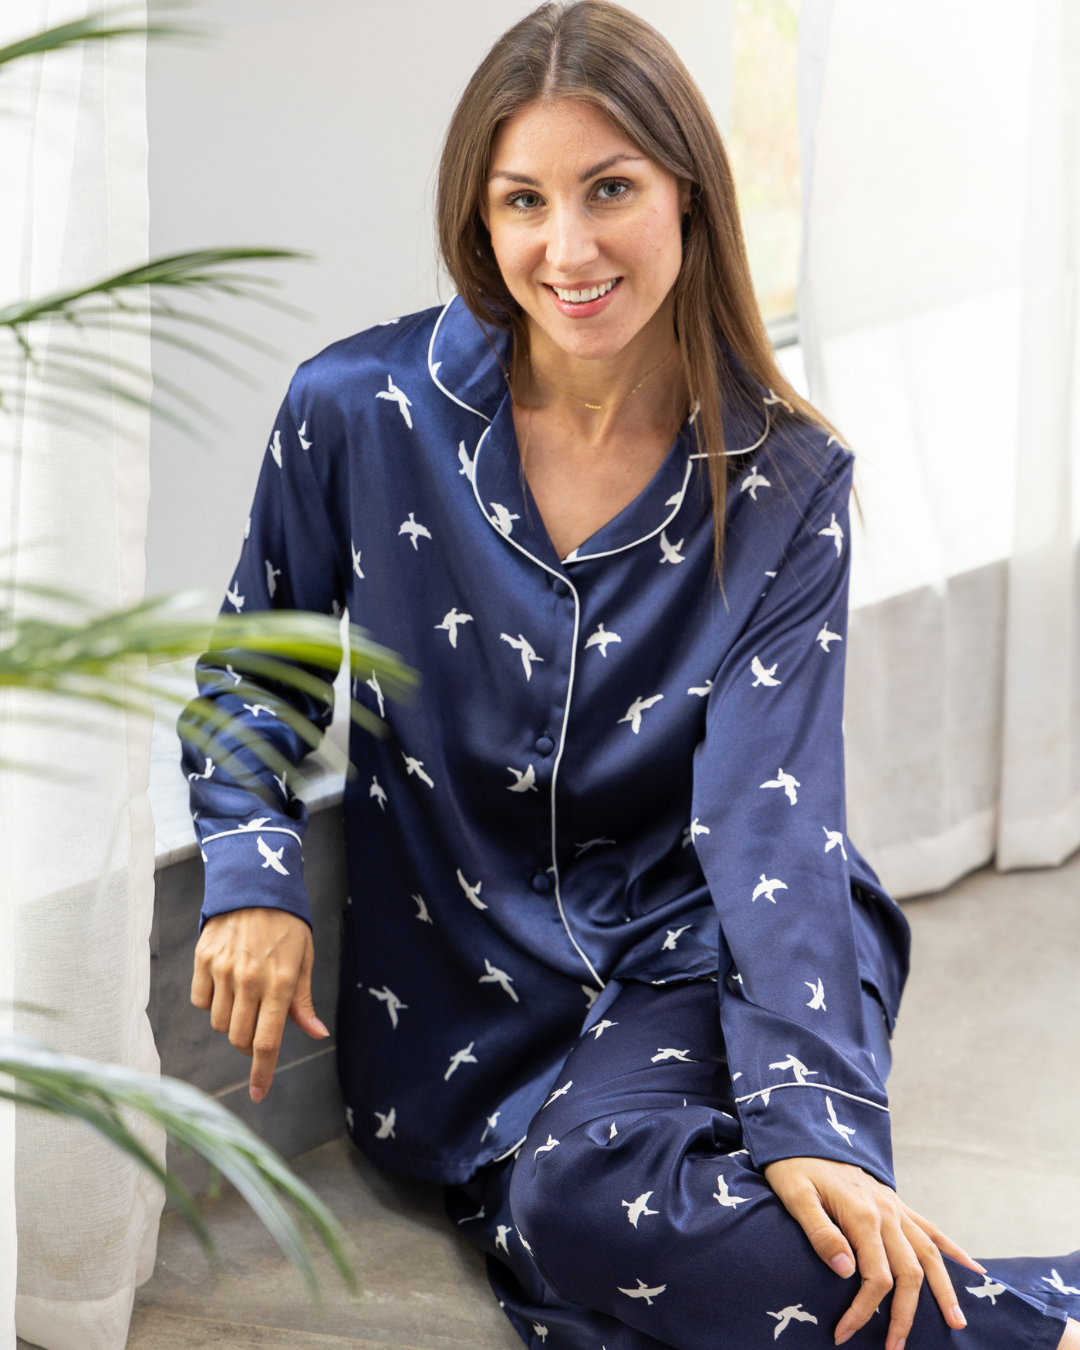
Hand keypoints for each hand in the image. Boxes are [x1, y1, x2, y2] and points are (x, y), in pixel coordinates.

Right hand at [191, 908, 327, 1101]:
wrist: (256, 883)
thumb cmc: (287, 923)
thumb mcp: (304, 958)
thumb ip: (303, 1000)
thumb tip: (315, 1032)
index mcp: (280, 983)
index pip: (267, 1041)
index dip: (262, 1073)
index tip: (258, 1095)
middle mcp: (249, 980)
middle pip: (239, 1038)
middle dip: (248, 1045)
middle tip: (258, 1029)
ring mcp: (223, 970)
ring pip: (218, 1023)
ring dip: (230, 1022)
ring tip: (244, 999)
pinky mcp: (203, 959)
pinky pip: (199, 1001)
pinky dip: (211, 1002)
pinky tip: (225, 984)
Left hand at [764, 1156, 983, 1349]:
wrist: (802, 1135)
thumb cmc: (794, 1168)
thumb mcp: (795, 1196)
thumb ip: (820, 1232)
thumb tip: (846, 1272)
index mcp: (862, 1215)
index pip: (875, 1276)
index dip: (864, 1310)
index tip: (844, 1333)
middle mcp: (887, 1213)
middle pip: (909, 1273)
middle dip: (905, 1314)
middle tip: (894, 1347)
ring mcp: (895, 1208)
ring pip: (929, 1255)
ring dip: (944, 1291)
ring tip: (956, 1324)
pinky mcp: (896, 1204)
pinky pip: (931, 1230)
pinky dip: (954, 1251)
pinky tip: (974, 1270)